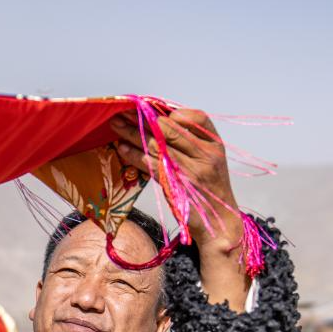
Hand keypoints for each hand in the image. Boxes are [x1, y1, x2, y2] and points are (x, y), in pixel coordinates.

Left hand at [109, 108, 241, 249]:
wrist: (217, 221)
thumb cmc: (207, 189)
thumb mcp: (208, 162)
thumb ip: (190, 143)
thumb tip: (157, 123)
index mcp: (215, 145)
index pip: (199, 118)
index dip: (175, 112)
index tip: (154, 110)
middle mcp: (205, 155)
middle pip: (171, 130)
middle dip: (144, 119)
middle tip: (123, 111)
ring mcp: (191, 170)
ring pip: (157, 145)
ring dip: (132, 134)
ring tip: (115, 125)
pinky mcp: (176, 186)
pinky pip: (150, 165)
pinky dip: (134, 155)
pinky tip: (121, 148)